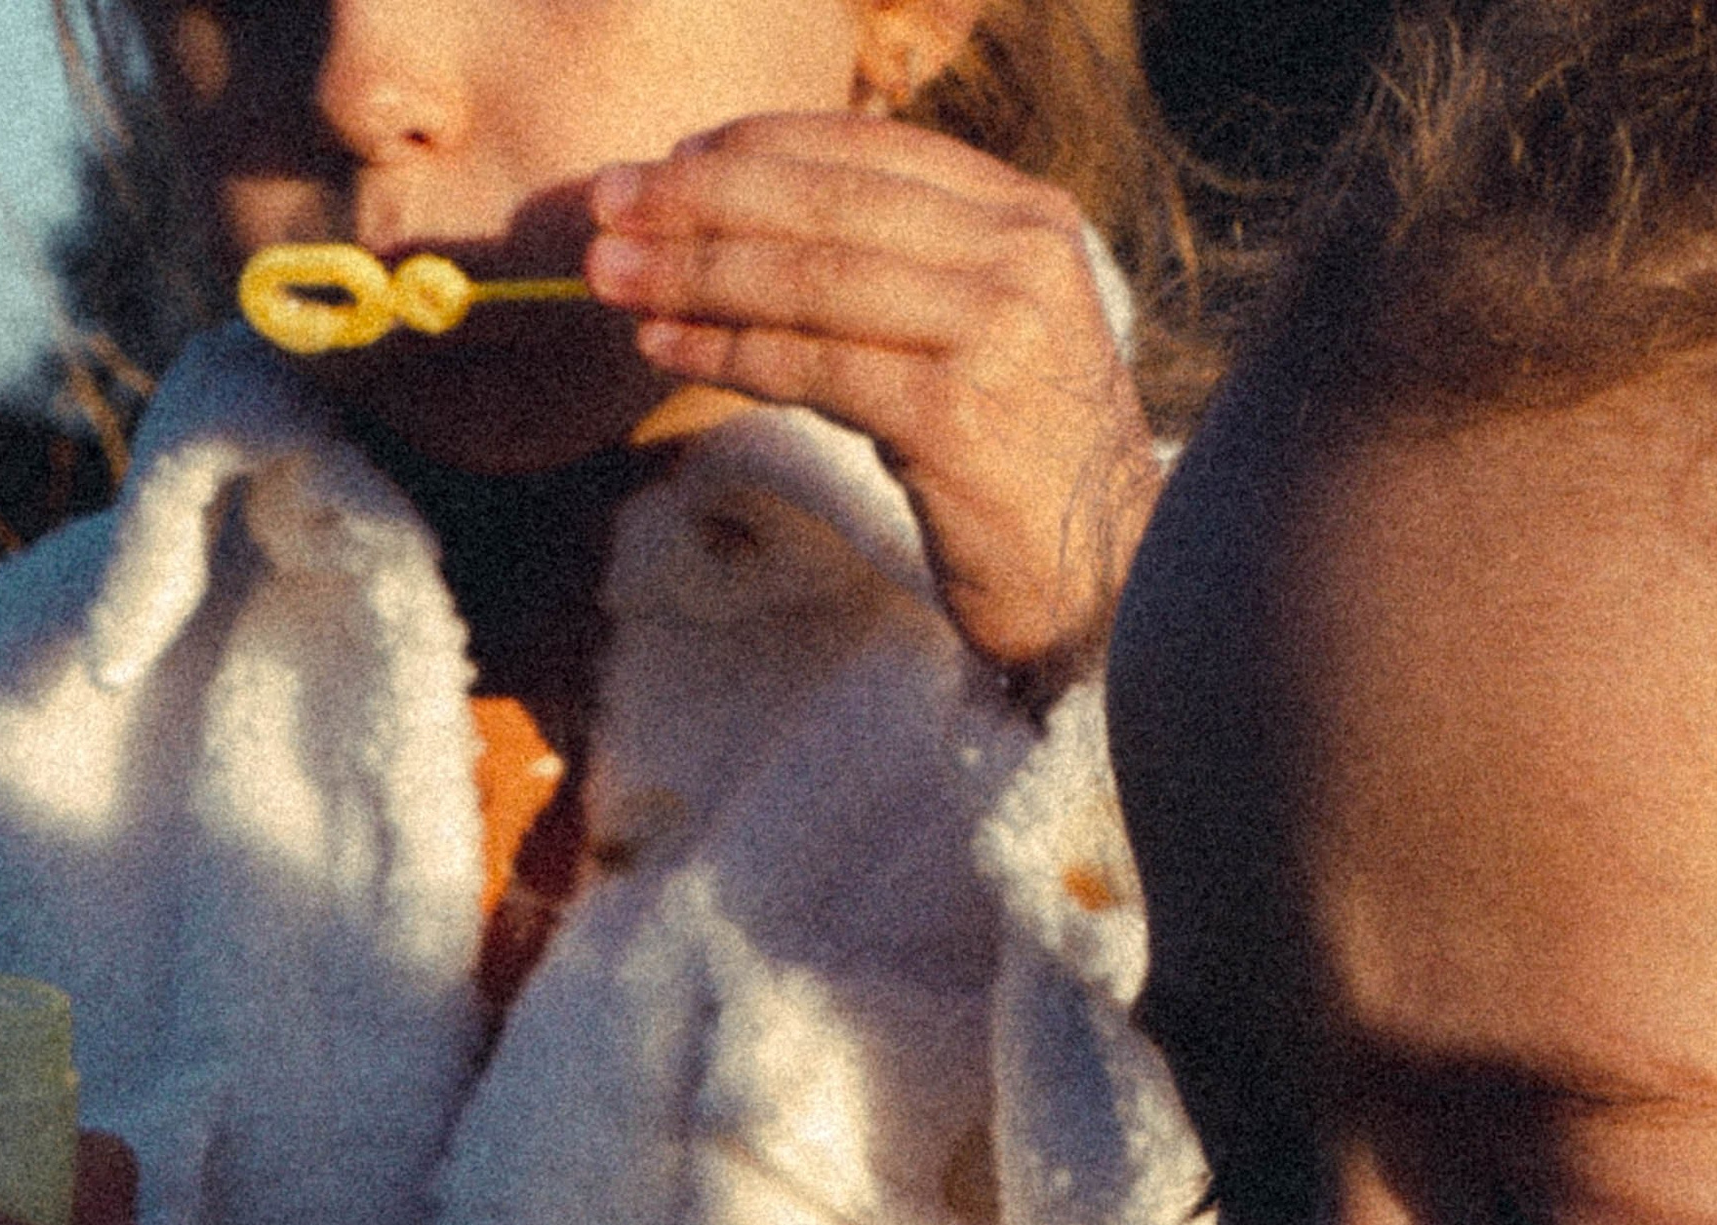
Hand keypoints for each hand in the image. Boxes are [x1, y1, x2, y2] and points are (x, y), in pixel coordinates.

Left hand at [583, 116, 1160, 689]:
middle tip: (606, 204)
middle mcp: (1019, 257)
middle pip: (827, 201)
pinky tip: (667, 346)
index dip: (754, 148)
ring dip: (695, 273)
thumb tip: (742, 224)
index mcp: (1027, 214)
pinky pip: (814, 366)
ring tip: (609, 275)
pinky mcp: (956, 416)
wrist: (1109, 583)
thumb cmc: (1024, 466)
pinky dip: (729, 351)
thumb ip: (897, 269)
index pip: (867, 149)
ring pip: (811, 278)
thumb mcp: (979, 334)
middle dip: (701, 199)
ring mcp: (994, 333)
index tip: (667, 163)